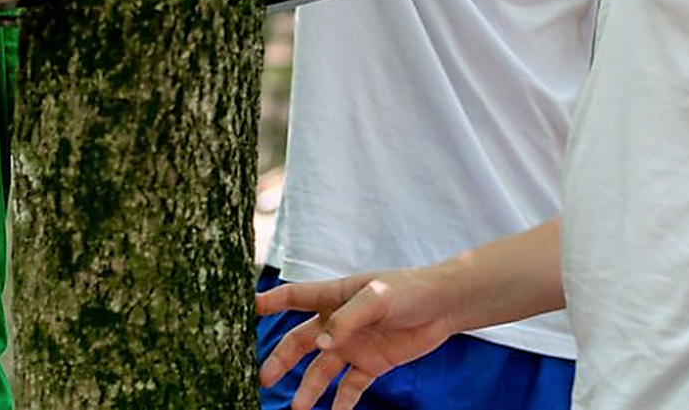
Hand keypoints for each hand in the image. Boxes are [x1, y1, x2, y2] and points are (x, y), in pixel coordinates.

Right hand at [256, 270, 453, 409]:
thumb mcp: (377, 297)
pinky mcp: (371, 364)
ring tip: (296, 408)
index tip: (245, 310)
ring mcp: (353, 344)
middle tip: (263, 378)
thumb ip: (347, 319)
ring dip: (308, 387)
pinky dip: (340, 402)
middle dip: (281, 359)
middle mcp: (338, 322)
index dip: (270, 303)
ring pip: (322, 369)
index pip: (294, 297)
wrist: (444, 307)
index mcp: (335, 296)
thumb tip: (321, 344)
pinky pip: (350, 387)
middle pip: (300, 341)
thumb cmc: (409, 290)